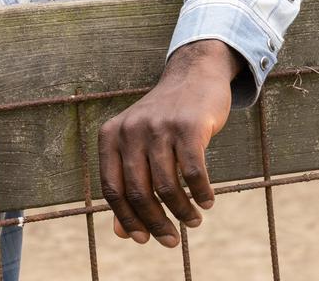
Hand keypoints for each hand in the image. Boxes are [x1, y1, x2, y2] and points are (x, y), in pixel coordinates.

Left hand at [97, 38, 239, 247]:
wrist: (192, 77)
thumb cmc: (162, 121)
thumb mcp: (137, 148)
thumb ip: (127, 186)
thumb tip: (122, 233)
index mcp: (110, 136)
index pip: (112, 189)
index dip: (127, 219)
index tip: (142, 240)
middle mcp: (130, 130)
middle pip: (138, 191)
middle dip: (156, 223)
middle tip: (172, 241)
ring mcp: (159, 126)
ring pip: (166, 186)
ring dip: (182, 212)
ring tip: (193, 221)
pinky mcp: (188, 126)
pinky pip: (194, 172)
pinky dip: (201, 193)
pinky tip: (207, 202)